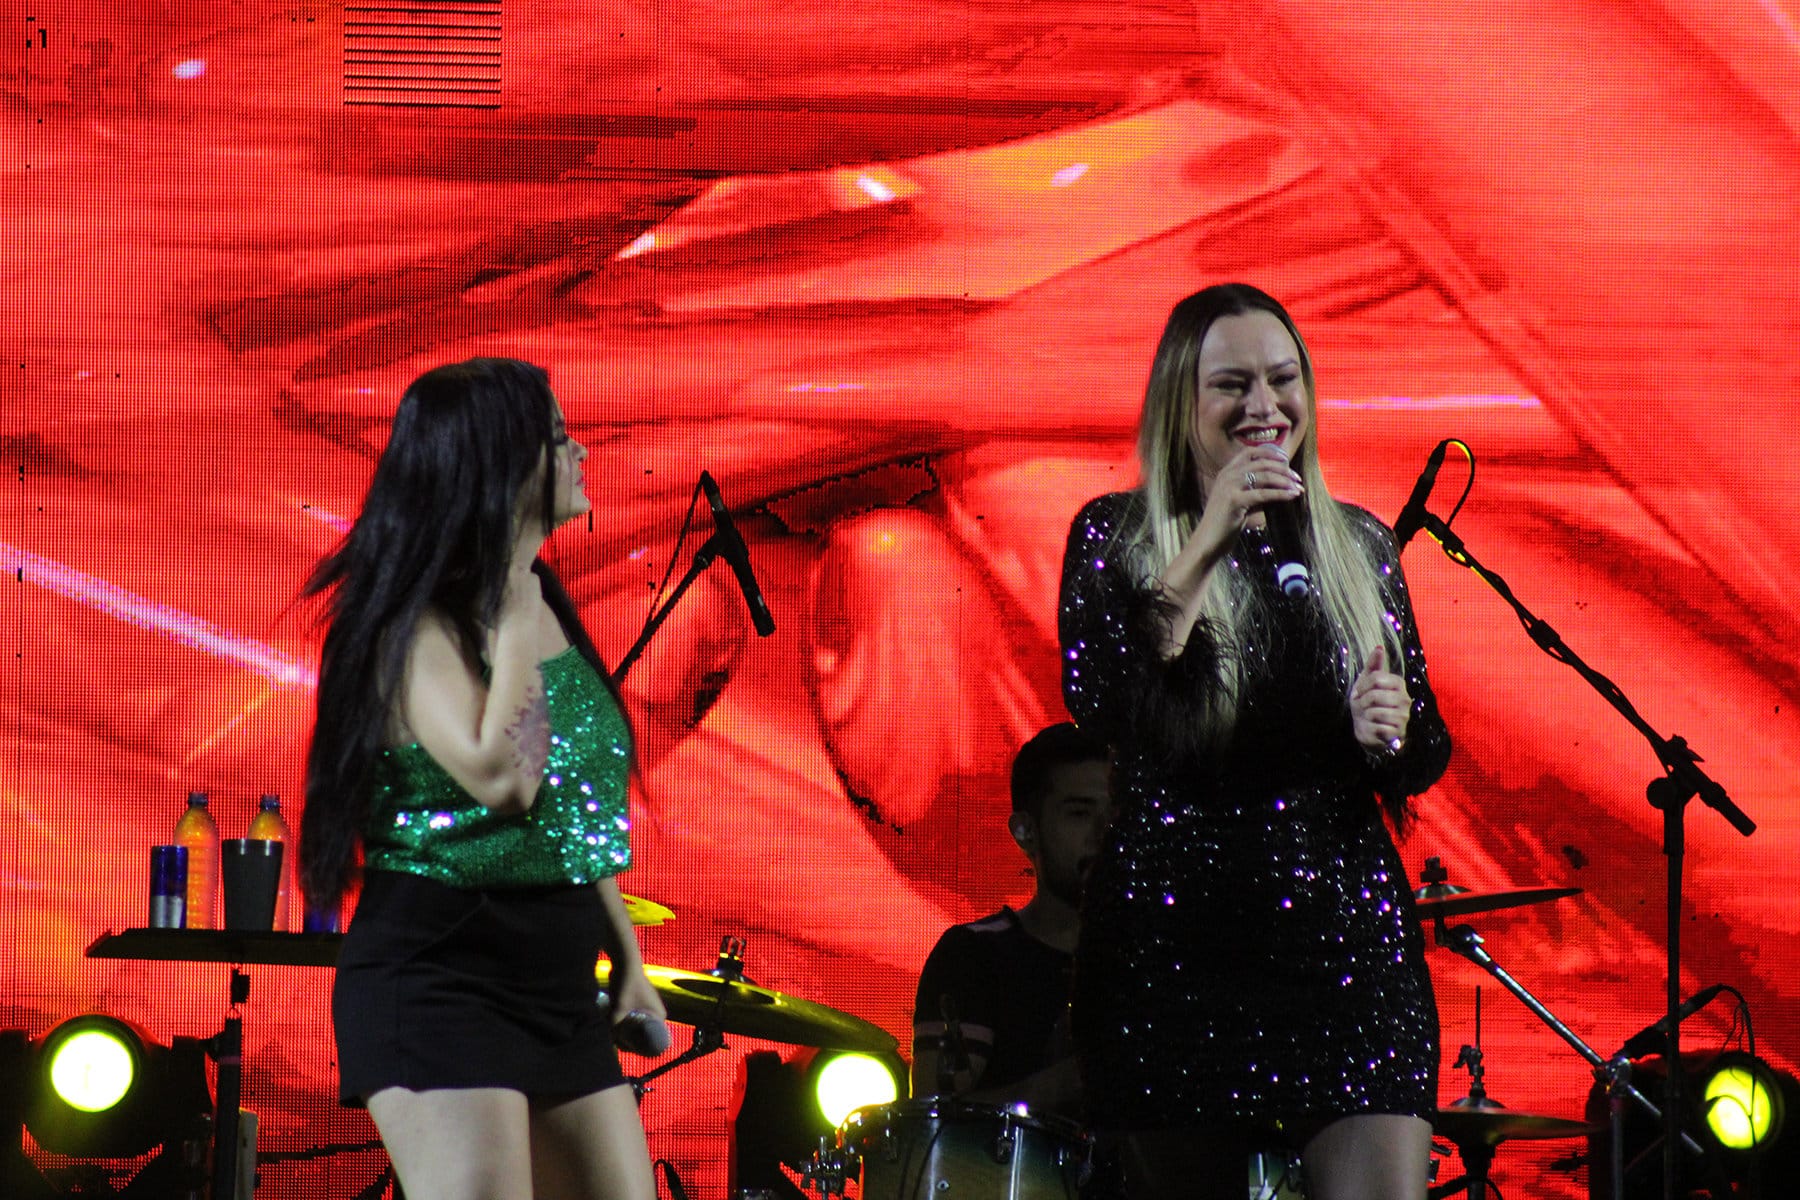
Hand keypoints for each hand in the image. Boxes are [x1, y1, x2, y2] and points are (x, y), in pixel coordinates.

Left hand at [609, 962, 670, 1054]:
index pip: (651, 1041)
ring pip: (636, 1027)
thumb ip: (614, 1028)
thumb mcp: (619, 1010)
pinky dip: (624, 1022)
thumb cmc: (626, 986)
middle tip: (615, 1039)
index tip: (624, 1047)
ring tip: (612, 1031)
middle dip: (629, 1039)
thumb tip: (608, 1041)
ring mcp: (648, 1008)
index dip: (638, 1047)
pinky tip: (613, 1022)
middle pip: (643, 1034)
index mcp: (659, 1016)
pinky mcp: (639, 1003)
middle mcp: (656, 1013)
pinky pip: (633, 1018)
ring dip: (625, 1030)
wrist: (624, 962)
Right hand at [1184, 445, 1305, 578]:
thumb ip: (1255, 491)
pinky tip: (1292, 496)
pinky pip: (1263, 493)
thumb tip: (1280, 486)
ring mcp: (1229, 486)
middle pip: (1261, 462)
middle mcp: (1227, 475)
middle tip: (1297, 478)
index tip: (1286, 461)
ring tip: (1298, 487)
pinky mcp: (1234, 500)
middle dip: (1283, 468)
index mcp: (1226, 473)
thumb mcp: (1240, 502)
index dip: (1270, 453)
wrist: (1206, 542)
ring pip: (1264, 476)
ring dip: (1285, 480)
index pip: (1250, 452)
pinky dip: (1281, 493)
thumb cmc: (1224, 525)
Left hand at [1350, 645, 1410, 750]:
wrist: (1366, 728)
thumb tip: (1379, 647)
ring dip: (1366, 715)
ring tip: (1369, 716)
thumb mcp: (1365, 682)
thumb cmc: (1366, 703)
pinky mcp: (1399, 732)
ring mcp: (1404, 716)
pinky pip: (1379, 727)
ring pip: (1376, 712)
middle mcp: (1405, 698)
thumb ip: (1373, 665)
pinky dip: (1371, 728)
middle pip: (1375, 695)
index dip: (1363, 686)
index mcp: (1398, 683)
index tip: (1360, 692)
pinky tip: (1374, 727)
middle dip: (1363, 702)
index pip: (1377, 677)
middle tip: (1363, 706)